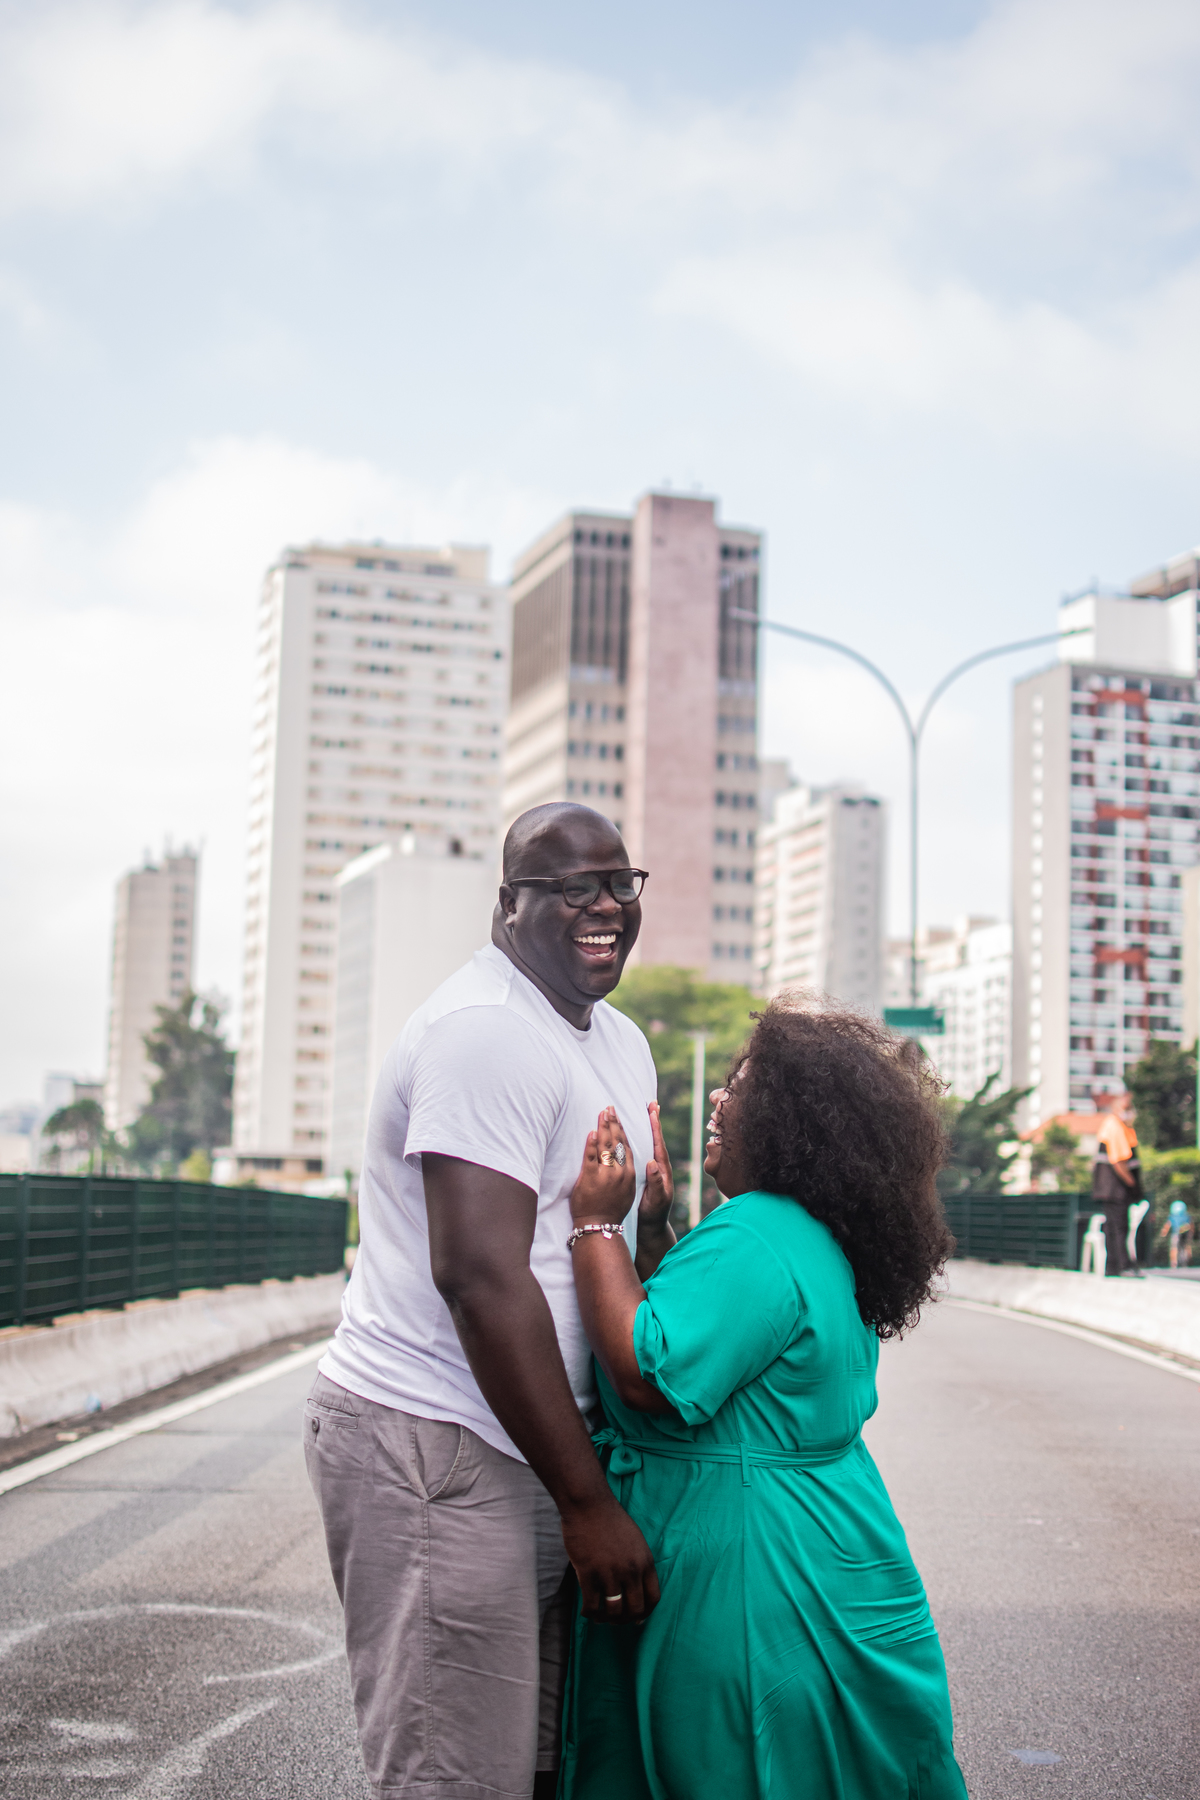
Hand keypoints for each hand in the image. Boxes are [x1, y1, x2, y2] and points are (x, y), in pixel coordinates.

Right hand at [560, 1491, 660, 1623]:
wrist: (589, 1505)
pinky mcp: (589, 1574)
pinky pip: (592, 1605)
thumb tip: (637, 1585)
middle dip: (625, 1620)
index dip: (645, 1612)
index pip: (653, 1598)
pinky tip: (587, 1611)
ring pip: (613, 1611)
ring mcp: (610, 1574)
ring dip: (607, 1619)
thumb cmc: (610, 1519)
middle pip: (634, 1609)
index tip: (637, 1618)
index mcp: (645, 1562)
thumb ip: (638, 1562)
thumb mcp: (635, 1540)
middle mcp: (631, 1571)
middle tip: (616, 1620)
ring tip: (600, 1617)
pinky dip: (590, 1613)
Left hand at [570, 1107, 635, 1225]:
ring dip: (604, 1127)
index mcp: (629, 1173)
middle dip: (613, 1122)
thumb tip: (622, 1155)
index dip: (622, 1129)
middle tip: (610, 1107)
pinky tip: (591, 1132)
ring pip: (606, 1146)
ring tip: (602, 1112)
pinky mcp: (591, 1179)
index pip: (626, 1145)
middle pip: (617, 1142)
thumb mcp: (626, 1189)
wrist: (600, 1226)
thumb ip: (625, 1171)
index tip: (619, 1115)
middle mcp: (620, 1172)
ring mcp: (606, 1175)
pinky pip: (591, 1158)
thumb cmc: (612, 1209)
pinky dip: (591, 1144)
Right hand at [638, 1101, 673, 1237]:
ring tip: (644, 1111)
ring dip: (647, 1127)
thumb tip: (653, 1164)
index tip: (653, 1111)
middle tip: (651, 1103)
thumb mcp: (655, 1200)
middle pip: (656, 1139)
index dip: (656, 1127)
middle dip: (653, 1121)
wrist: (651, 1228)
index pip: (659, 1144)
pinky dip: (641, 1140)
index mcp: (662, 1171)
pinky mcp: (646, 1174)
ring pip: (649, 1144)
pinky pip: (643, 1152)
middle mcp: (659, 1167)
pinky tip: (634, 1133)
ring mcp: (653, 1170)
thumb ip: (655, 1184)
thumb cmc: (653, 1215)